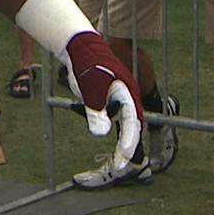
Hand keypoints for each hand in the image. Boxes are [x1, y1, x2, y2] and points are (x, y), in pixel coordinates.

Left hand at [59, 32, 146, 172]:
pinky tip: (110, 142)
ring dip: (122, 142)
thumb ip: (96, 113)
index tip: (123, 159)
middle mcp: (127, 98)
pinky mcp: (110, 102)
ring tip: (119, 160)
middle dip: (128, 147)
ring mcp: (120, 100)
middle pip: (133, 127)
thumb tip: (100, 135)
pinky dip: (114, 132)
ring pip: (125, 125)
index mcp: (128, 94)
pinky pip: (116, 120)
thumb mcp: (91, 91)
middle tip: (121, 165)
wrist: (81, 49)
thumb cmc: (88, 66)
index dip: (128, 142)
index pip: (132, 123)